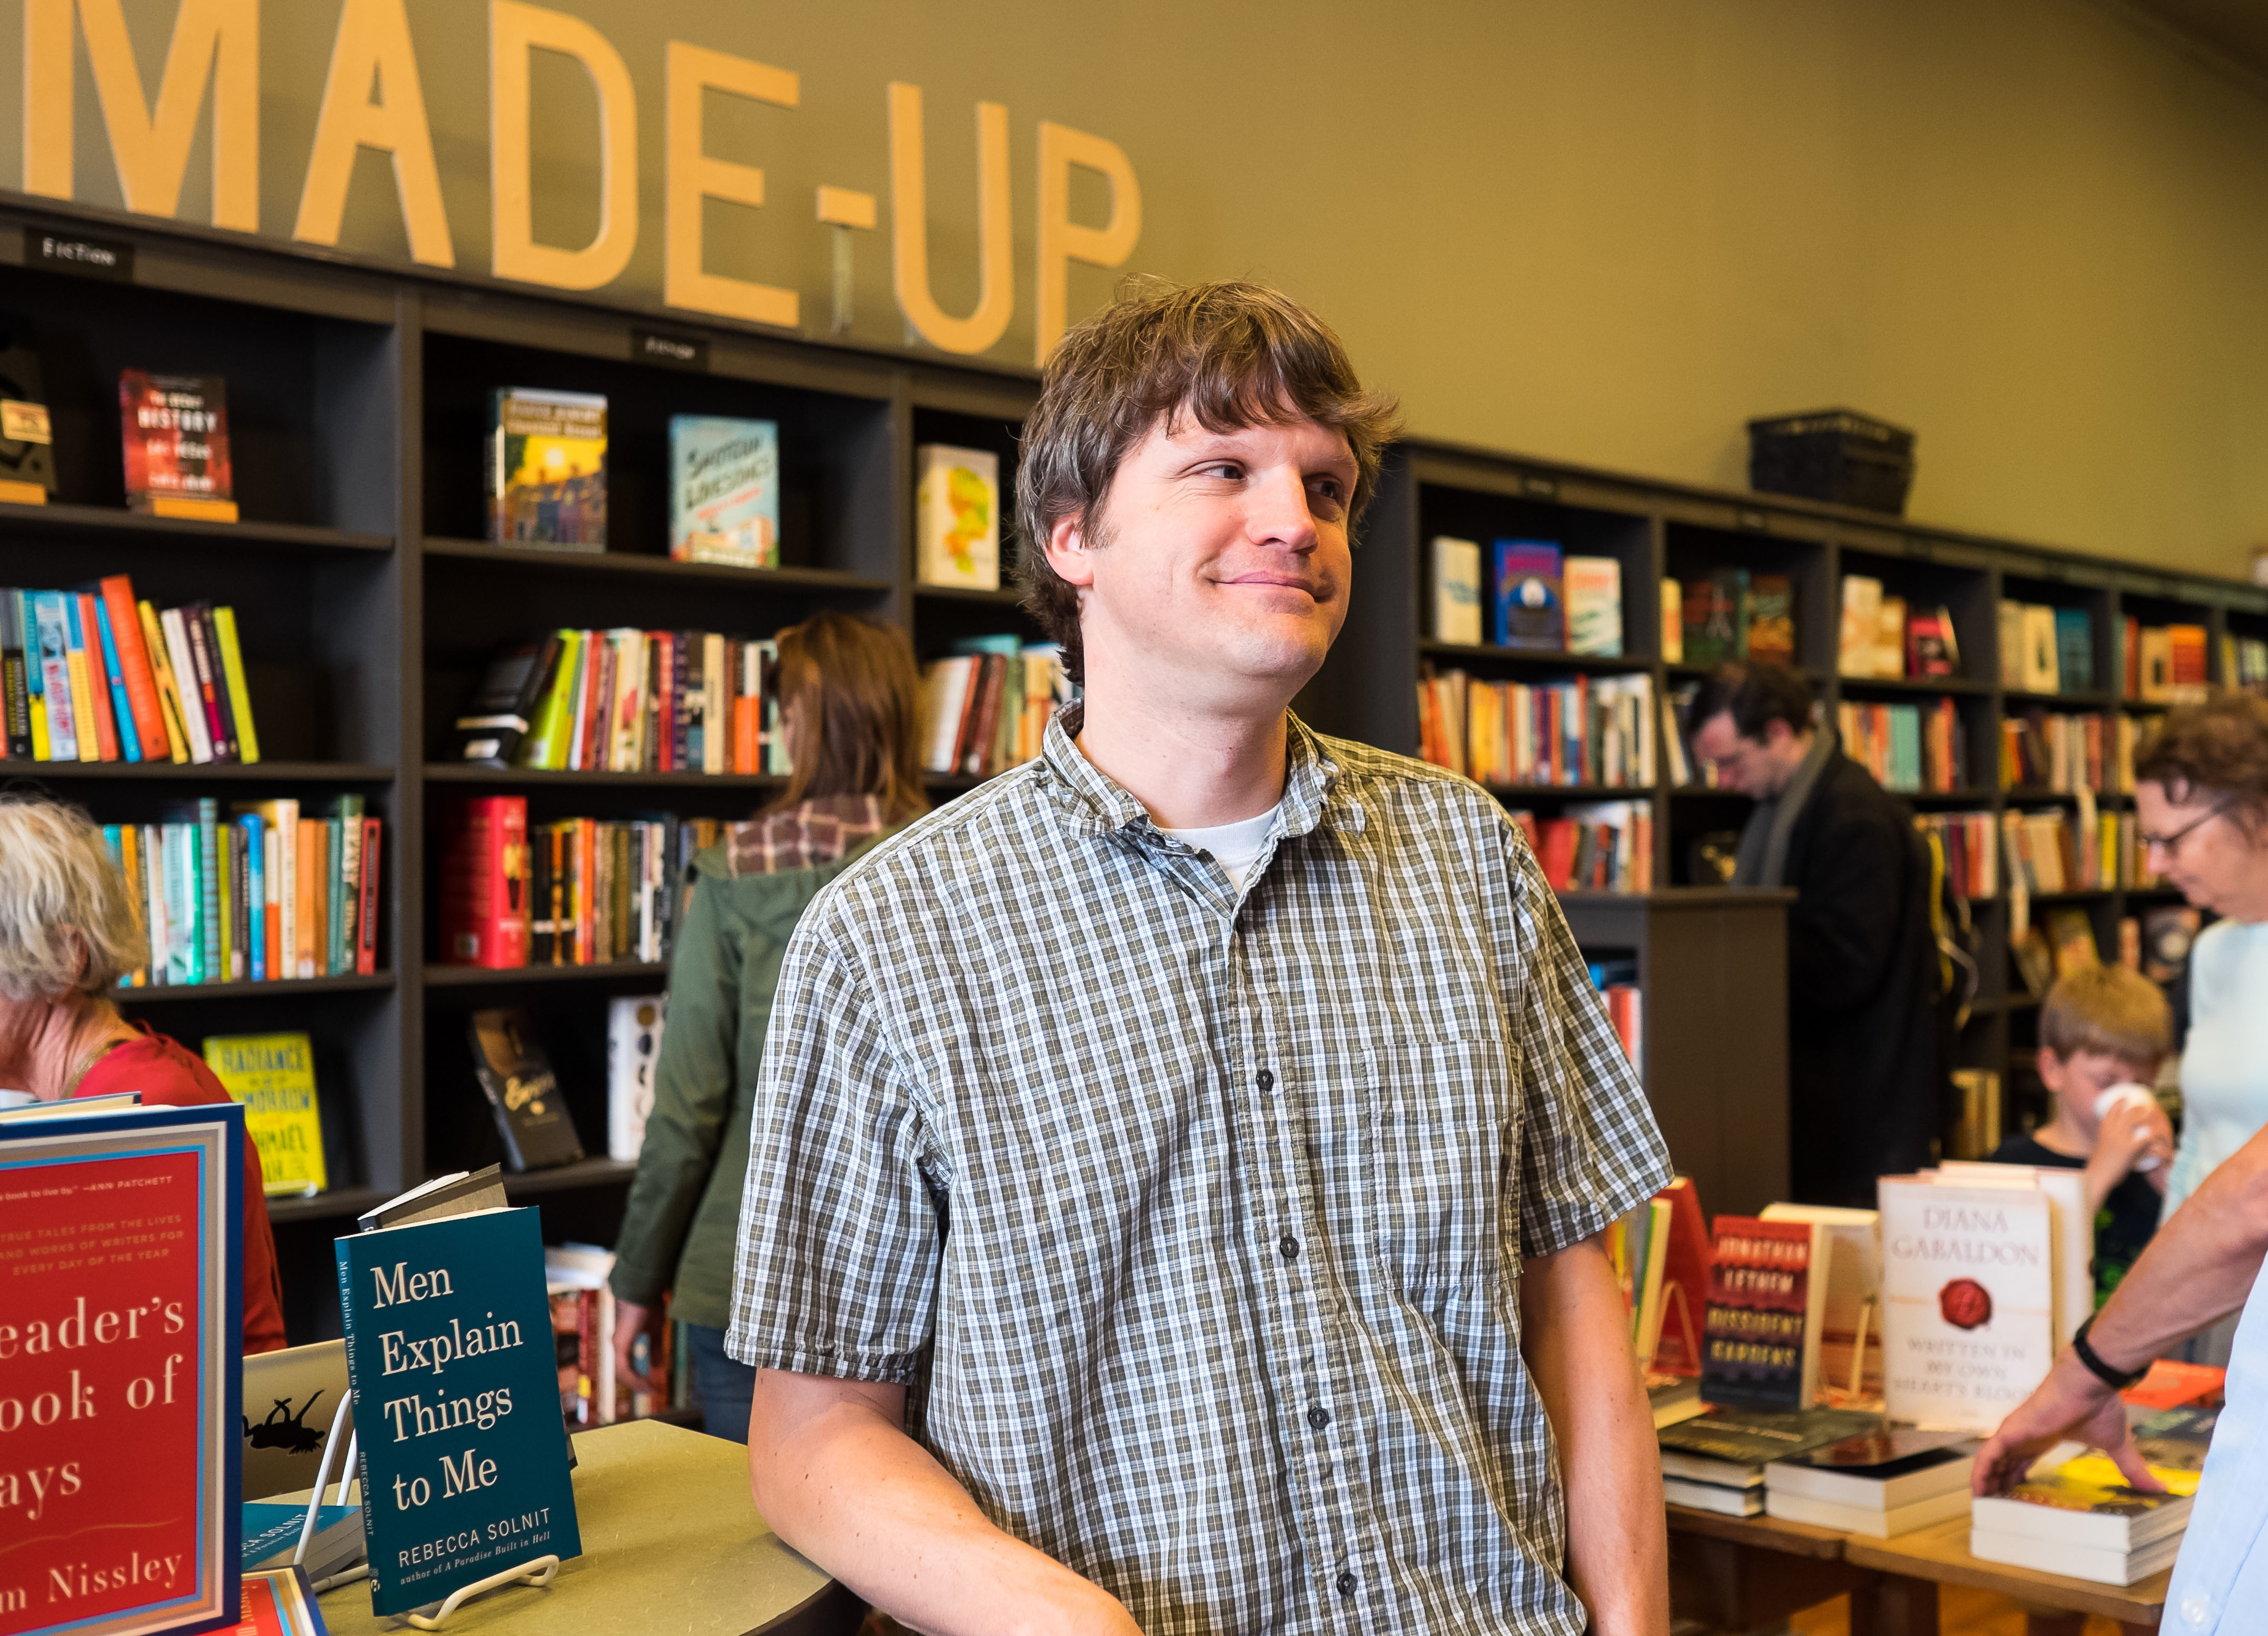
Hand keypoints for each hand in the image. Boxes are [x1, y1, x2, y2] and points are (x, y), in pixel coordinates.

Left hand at [612, 1297, 665, 1396]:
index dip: (640, 1378)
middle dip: (638, 1384)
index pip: (629, 1367)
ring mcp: (617, 1345)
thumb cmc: (648, 1306)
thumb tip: (658, 1366)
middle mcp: (618, 1345)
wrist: (644, 1292)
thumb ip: (655, 1349)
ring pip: (623, 1373)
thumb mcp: (655, 1331)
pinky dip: (634, 1377)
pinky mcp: (620, 1345)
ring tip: (650, 1389)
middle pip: (625, 1373)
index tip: (653, 1386)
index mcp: (624, 1342)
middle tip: (652, 1392)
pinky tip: (644, 1382)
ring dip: (636, 1383)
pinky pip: (624, 1368)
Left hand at [1972, 1352, 2163, 1496]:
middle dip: (1999, 1483)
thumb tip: (2157, 1488)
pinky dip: (1982, 1472)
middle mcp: (2026, 1435)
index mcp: (2044, 1437)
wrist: (2089, 1382)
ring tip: (1983, 1503)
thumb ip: (2131, 1467)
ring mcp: (2015, 1432)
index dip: (2017, 1477)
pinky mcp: (2010, 1431)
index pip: (2024, 1461)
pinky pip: (1987, 1455)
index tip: (2015, 1496)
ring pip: (1992, 1461)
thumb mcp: (2116, 1444)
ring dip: (1987, 1481)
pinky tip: (1979, 1490)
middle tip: (1996, 1507)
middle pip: (2004, 1463)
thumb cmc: (2098, 1405)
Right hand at [2089, 1098, 2173, 1188]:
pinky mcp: (2129, 1149)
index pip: (2111, 1111)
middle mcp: (2111, 1131)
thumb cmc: (2100, 1164)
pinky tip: (2157, 1135)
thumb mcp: (2102, 1146)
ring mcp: (2120, 1139)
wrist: (2097, 1175)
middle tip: (2145, 1105)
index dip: (2119, 1102)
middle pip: (2126, 1112)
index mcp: (2103, 1130)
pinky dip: (2152, 1135)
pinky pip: (2144, 1137)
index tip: (2125, 1097)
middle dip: (2137, 1107)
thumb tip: (2119, 1137)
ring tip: (2152, 1113)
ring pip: (2135, 1120)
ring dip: (2145, 1115)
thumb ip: (2110, 1139)